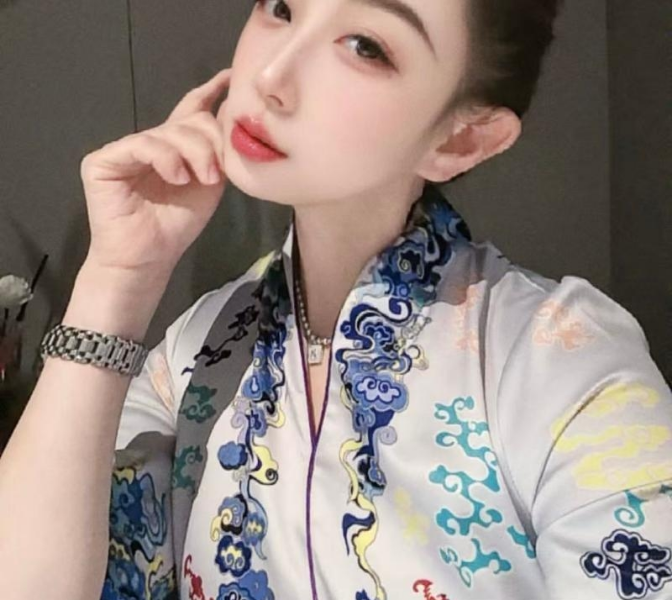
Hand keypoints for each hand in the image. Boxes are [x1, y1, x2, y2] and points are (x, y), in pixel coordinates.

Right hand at [79, 67, 232, 278]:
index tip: (231, 77)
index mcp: (175, 148)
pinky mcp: (103, 161)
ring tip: (204, 179)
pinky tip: (177, 176)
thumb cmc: (176, 226)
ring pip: (169, 132)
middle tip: (216, 172)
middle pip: (188, 121)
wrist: (148, 260)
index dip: (210, 92)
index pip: (191, 111)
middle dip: (210, 141)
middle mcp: (150, 143)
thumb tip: (232, 114)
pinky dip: (164, 158)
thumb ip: (218, 152)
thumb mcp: (209, 185)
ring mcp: (124, 150)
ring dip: (194, 153)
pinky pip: (141, 145)